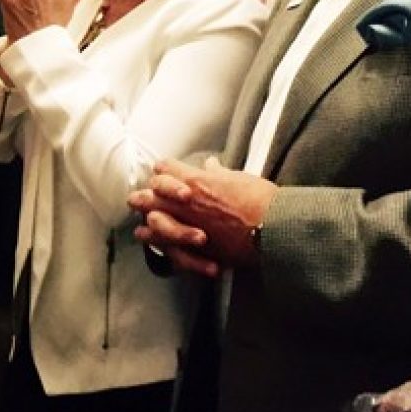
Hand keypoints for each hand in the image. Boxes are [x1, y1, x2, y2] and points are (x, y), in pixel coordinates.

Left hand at [129, 156, 276, 274]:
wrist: (274, 229)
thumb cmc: (262, 201)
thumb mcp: (239, 179)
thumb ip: (220, 173)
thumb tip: (211, 165)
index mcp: (197, 180)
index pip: (167, 169)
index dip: (163, 169)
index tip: (161, 170)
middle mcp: (187, 201)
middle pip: (153, 194)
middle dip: (144, 194)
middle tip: (136, 197)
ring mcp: (188, 224)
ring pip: (154, 217)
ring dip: (144, 215)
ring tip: (137, 217)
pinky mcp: (194, 245)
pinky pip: (165, 241)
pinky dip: (153, 239)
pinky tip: (145, 236)